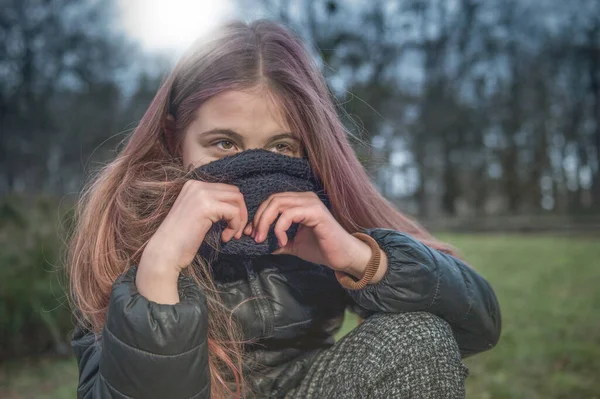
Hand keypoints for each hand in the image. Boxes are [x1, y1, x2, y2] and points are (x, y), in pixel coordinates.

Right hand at [143, 179, 248, 273]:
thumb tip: (236, 204)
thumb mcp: (196, 214)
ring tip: (232, 235)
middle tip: (236, 231)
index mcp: (193, 185)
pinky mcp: (206, 207)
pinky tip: (224, 238)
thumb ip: (211, 204)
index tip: (231, 226)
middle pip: (234, 192)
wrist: (164, 253)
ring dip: (240, 220)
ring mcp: (201, 194)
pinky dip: (235, 226)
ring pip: (237, 200)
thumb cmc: (180, 240)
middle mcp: (197, 185)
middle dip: (241, 212)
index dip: (234, 208)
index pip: (226, 189)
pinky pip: (234, 212)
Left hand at [243, 191, 372, 274]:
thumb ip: (277, 240)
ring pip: (278, 204)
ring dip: (266, 223)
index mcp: (299, 202)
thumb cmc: (322, 249)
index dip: (258, 216)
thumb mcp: (293, 244)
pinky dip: (280, 228)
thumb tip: (257, 242)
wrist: (343, 257)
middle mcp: (305, 198)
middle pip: (272, 199)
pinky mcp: (316, 212)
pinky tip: (283, 241)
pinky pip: (289, 214)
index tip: (250, 234)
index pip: (272, 201)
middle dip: (259, 219)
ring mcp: (311, 202)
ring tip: (263, 239)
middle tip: (254, 237)